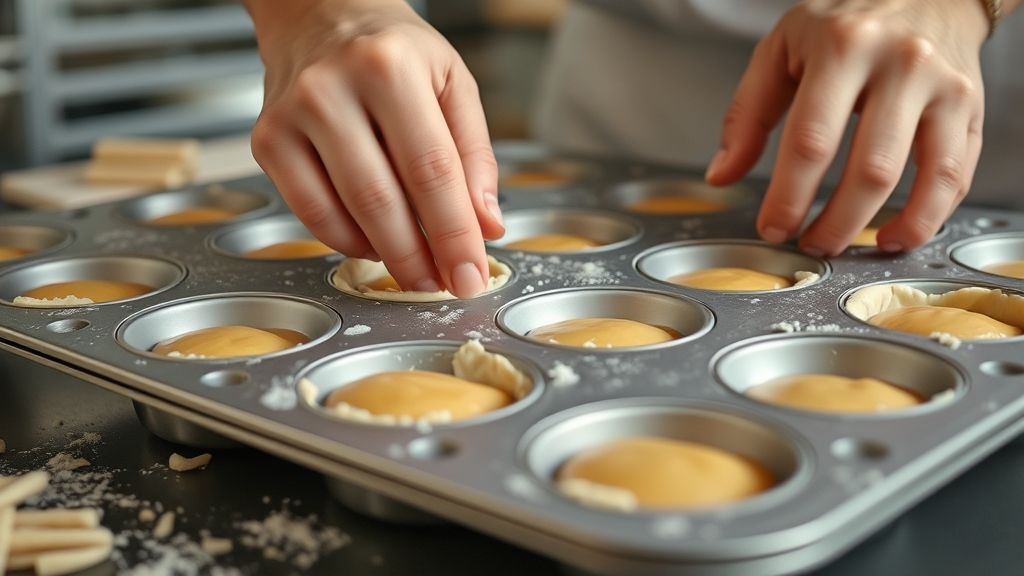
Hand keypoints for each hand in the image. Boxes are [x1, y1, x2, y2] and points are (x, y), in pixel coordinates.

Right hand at [245, 0, 503, 296]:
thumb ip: (474, 156)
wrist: (320, 12)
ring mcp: (292, 116)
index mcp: (390, 67)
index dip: (454, 234)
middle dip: (420, 257)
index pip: (432, 171)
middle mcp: (332, 89)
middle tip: (444, 284)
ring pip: (345, 214)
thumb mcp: (452, 82)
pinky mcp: (267, 140)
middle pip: (384, 200)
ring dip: (387, 256)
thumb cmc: (393, 50)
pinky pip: (310, 213)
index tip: (471, 274)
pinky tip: (374, 243)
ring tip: (416, 269)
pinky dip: (347, 241)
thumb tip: (485, 226)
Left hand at [706, 0, 990, 254]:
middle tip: (810, 244)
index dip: (790, 196)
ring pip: (926, 177)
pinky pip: (957, 174)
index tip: (774, 227)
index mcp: (844, 47)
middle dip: (835, 222)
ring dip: (887, 227)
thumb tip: (722, 175)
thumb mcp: (782, 49)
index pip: (811, 141)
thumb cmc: (845, 22)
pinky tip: (899, 231)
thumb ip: (748, 113)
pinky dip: (931, 215)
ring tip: (853, 246)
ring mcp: (946, 85)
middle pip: (870, 169)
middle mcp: (902, 64)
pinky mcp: (972, 105)